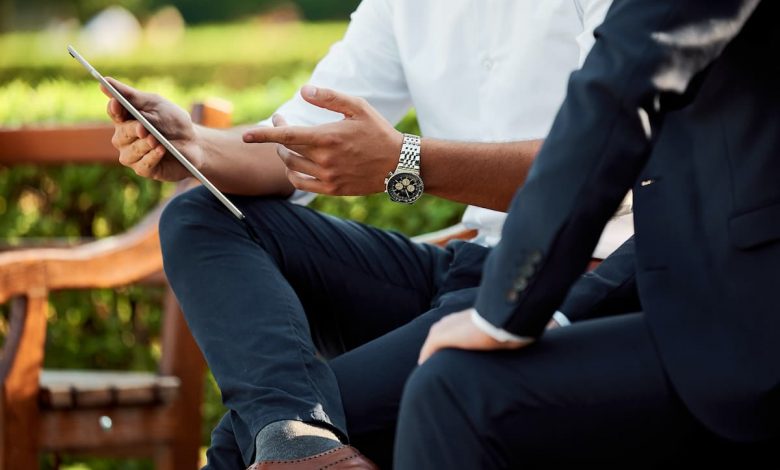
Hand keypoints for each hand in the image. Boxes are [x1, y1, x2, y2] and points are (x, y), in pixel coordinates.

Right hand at [102, 77, 202, 180]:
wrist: (194, 143)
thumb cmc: (173, 121)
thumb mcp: (155, 104)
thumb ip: (131, 96)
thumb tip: (105, 81)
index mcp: (126, 119)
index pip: (114, 112)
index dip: (115, 108)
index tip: (117, 103)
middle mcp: (124, 138)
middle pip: (121, 134)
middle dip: (132, 130)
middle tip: (143, 128)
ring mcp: (133, 155)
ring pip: (130, 152)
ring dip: (144, 145)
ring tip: (156, 140)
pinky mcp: (144, 169)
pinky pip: (143, 165)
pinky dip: (152, 157)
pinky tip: (161, 150)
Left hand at [242, 85, 402, 195]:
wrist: (398, 164)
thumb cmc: (378, 131)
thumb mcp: (358, 107)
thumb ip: (329, 97)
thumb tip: (303, 91)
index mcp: (327, 137)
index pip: (286, 135)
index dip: (263, 135)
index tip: (246, 135)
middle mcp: (324, 160)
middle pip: (287, 150)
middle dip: (278, 137)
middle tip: (282, 123)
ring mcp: (327, 177)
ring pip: (291, 167)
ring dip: (285, 154)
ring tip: (289, 144)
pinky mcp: (332, 189)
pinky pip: (300, 184)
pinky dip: (292, 174)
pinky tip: (294, 165)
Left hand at [418, 309, 533, 363]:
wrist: (505, 320)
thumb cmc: (512, 322)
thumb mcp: (509, 324)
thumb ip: (511, 327)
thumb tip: (541, 330)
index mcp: (467, 316)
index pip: (453, 328)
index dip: (451, 339)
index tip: (452, 351)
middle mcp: (454, 319)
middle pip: (439, 334)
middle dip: (437, 347)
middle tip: (434, 363)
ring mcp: (447, 327)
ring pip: (433, 341)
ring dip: (431, 353)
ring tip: (429, 368)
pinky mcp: (443, 336)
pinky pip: (429, 349)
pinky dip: (426, 357)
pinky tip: (424, 367)